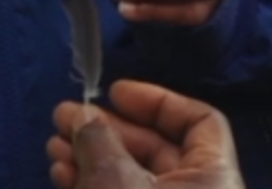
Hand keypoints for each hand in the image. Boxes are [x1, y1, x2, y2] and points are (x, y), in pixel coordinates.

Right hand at [48, 80, 242, 188]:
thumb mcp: (115, 182)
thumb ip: (99, 141)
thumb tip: (84, 115)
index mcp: (216, 177)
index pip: (201, 121)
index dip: (157, 100)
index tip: (115, 92)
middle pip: (158, 148)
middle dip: (108, 130)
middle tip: (66, 116)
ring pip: (134, 175)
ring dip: (92, 156)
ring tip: (55, 144)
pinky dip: (95, 183)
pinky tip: (61, 172)